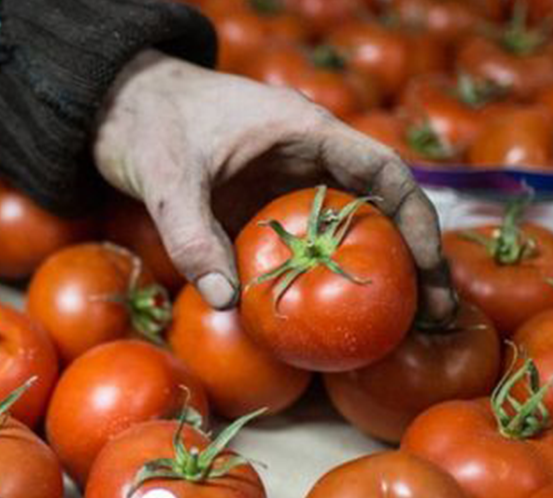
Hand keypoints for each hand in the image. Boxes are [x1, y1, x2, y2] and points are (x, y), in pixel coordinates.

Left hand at [93, 50, 453, 321]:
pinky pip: (303, 249)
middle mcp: (308, 160)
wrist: (120, 108)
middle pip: (379, 209)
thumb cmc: (150, 124)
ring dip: (374, 277)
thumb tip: (226, 301)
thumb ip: (190, 235)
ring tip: (400, 334)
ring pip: (347, 233)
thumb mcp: (166, 178)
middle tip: (432, 318)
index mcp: (305, 132)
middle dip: (411, 261)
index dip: (413, 218)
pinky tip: (330, 325)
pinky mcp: (262, 212)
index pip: (382, 171)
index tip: (427, 267)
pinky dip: (322, 282)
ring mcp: (287, 188)